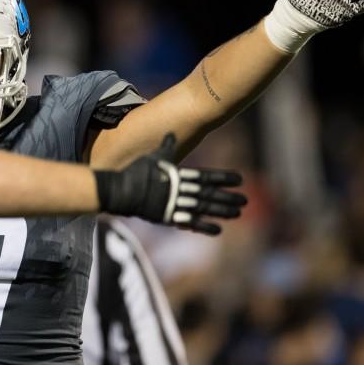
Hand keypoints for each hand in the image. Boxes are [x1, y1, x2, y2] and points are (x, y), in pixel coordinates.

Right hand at [95, 134, 245, 234]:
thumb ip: (166, 149)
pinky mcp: (167, 217)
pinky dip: (204, 227)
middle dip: (227, 197)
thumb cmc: (134, 173)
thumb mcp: (151, 158)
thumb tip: (171, 134)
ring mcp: (174, 204)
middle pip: (208, 194)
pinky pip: (189, 223)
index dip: (223, 178)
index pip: (205, 176)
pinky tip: (218, 230)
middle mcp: (179, 190)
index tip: (239, 179)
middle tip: (245, 200)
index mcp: (177, 175)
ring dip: (221, 211)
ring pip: (203, 208)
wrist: (118, 192)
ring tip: (238, 213)